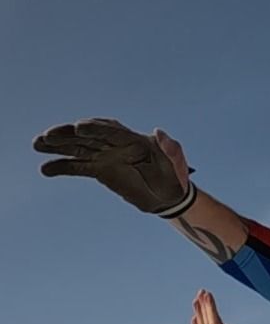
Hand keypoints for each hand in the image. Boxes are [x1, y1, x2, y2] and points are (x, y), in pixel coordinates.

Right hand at [33, 118, 192, 215]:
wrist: (170, 196)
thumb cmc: (176, 176)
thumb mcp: (178, 162)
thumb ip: (171, 147)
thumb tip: (159, 132)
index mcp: (134, 140)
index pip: (110, 131)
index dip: (94, 128)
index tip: (78, 127)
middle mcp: (116, 145)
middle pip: (88, 137)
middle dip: (68, 135)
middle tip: (47, 136)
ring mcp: (106, 156)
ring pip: (78, 149)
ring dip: (58, 147)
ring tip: (37, 145)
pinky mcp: (100, 170)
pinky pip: (79, 167)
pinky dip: (63, 167)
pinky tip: (46, 169)